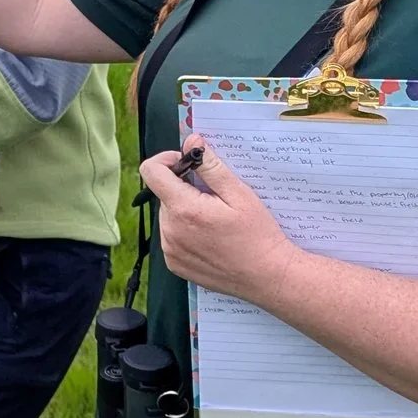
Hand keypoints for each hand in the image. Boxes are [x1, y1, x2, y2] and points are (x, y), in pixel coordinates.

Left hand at [138, 135, 300, 302]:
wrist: (266, 276)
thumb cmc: (257, 235)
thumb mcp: (238, 193)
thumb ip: (211, 166)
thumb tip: (192, 141)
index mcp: (183, 209)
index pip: (151, 171)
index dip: (166, 159)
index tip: (186, 163)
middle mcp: (170, 231)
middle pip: (163, 194)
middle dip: (184, 188)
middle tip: (213, 197)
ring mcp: (170, 250)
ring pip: (168, 215)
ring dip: (185, 210)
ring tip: (214, 220)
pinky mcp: (174, 264)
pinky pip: (171, 236)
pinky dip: (185, 231)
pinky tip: (210, 237)